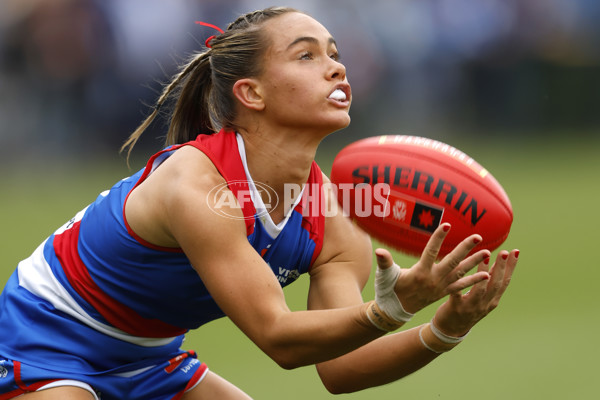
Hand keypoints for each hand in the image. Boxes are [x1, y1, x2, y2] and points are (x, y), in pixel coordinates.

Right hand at [375, 223, 490, 314]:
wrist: (396, 310)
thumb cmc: (389, 289)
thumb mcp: (385, 275)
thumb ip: (384, 262)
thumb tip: (379, 251)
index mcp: (420, 272)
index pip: (431, 252)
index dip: (439, 238)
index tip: (447, 225)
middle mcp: (433, 279)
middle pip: (452, 261)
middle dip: (465, 249)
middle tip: (478, 237)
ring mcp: (440, 286)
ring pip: (460, 272)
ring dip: (474, 262)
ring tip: (487, 252)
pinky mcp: (444, 292)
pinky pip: (461, 285)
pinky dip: (474, 280)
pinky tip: (486, 275)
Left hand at [432, 249, 518, 336]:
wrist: (451, 330)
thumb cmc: (468, 308)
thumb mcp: (483, 296)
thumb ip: (489, 281)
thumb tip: (498, 260)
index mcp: (493, 300)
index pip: (505, 282)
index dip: (511, 267)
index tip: (516, 251)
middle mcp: (485, 304)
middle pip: (496, 284)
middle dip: (501, 267)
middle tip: (505, 252)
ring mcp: (471, 307)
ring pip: (480, 289)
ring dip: (484, 272)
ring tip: (485, 257)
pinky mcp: (456, 307)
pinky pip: (458, 294)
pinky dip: (460, 284)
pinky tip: (460, 272)